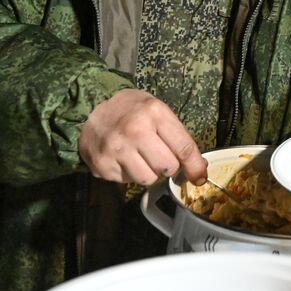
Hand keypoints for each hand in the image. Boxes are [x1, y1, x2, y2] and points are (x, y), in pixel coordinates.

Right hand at [79, 88, 206, 184]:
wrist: (91, 109)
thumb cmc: (131, 110)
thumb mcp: (157, 111)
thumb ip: (178, 137)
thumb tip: (197, 169)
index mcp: (154, 113)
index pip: (183, 147)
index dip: (194, 166)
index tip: (199, 176)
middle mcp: (135, 130)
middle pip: (167, 167)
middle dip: (167, 166)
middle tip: (157, 155)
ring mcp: (117, 149)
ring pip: (148, 179)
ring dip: (148, 173)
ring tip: (139, 157)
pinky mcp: (102, 164)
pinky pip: (127, 181)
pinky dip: (129, 174)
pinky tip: (123, 159)